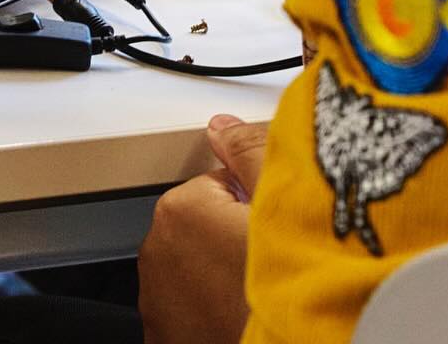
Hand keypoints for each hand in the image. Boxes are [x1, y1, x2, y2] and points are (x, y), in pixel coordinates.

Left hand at [138, 115, 265, 343]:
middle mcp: (157, 254)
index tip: (274, 234)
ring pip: (199, 271)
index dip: (257, 208)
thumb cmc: (289, 295)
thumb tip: (221, 125)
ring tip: (260, 299)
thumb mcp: (285, 207)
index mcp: (180, 211)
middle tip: (272, 269)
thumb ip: (251, 153)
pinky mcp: (163, 338)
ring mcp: (157, 303)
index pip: (223, 188)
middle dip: (235, 242)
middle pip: (207, 228)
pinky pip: (189, 312)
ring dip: (223, 280)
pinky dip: (210, 314)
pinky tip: (240, 322)